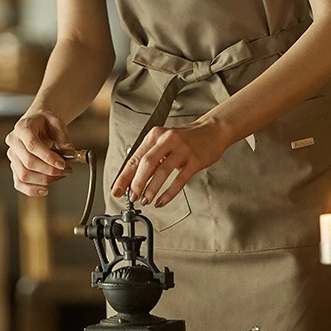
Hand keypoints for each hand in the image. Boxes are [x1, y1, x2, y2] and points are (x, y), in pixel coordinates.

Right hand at [6, 109, 73, 196]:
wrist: (36, 122)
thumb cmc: (45, 122)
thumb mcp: (57, 122)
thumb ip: (63, 136)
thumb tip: (69, 150)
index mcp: (23, 128)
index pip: (32, 145)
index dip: (48, 157)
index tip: (62, 164)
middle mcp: (14, 142)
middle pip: (28, 162)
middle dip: (50, 170)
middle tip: (67, 170)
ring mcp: (12, 156)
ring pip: (23, 175)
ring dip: (44, 180)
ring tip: (60, 176)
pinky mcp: (14, 166)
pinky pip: (19, 183)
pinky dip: (31, 190)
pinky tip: (44, 190)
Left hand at [110, 116, 228, 207]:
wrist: (213, 129)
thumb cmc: (187, 138)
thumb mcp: (165, 143)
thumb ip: (152, 159)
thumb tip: (135, 180)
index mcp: (155, 135)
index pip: (135, 157)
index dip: (124, 176)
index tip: (117, 190)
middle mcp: (167, 139)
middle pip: (146, 163)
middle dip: (137, 183)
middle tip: (132, 196)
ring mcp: (182, 149)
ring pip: (162, 171)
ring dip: (151, 189)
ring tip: (146, 200)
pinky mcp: (195, 159)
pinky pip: (180, 179)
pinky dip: (169, 193)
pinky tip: (162, 200)